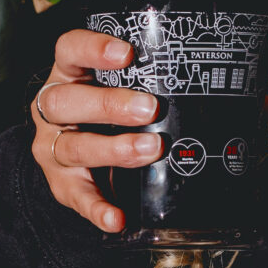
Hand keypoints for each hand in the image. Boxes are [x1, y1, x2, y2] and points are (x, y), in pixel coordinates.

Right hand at [31, 26, 160, 232]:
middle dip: (108, 105)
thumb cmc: (107, 110)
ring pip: (73, 147)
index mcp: (67, 75)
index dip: (93, 49)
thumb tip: (214, 84)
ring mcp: (52, 147)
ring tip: (149, 149)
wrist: (78, 151)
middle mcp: (52, 110)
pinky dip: (98, 209)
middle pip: (65, 102)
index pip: (69, 50)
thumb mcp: (117, 86)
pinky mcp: (62, 184)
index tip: (127, 53)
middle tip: (149, 108)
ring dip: (113, 149)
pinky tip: (117, 217)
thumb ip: (145, 80)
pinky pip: (78, 198)